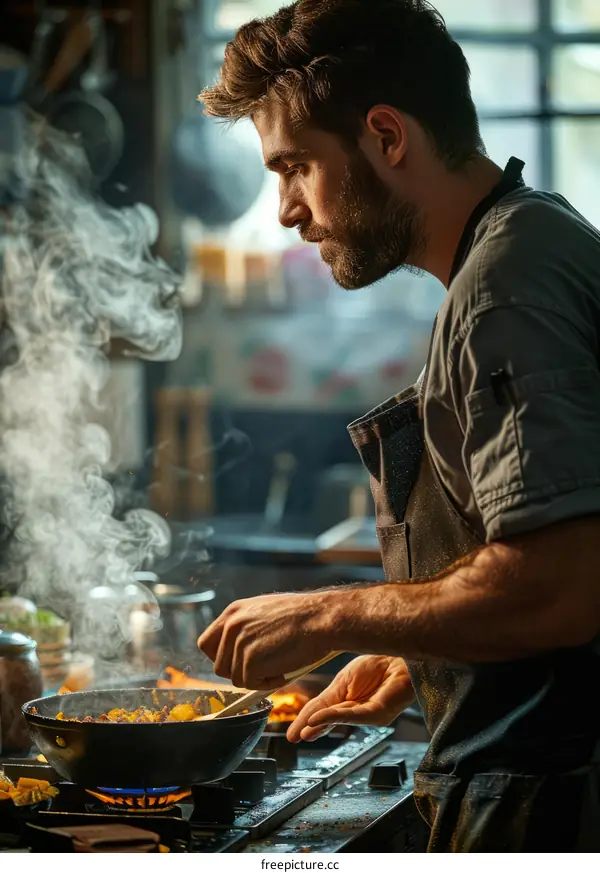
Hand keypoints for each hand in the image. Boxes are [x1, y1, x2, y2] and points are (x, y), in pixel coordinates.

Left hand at [197, 591, 338, 689]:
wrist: (321, 619)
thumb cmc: (304, 617)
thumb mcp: (266, 611)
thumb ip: (247, 627)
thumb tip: (238, 652)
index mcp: (233, 612)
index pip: (207, 643)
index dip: (221, 658)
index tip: (237, 663)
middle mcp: (231, 625)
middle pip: (219, 666)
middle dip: (240, 672)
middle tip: (264, 668)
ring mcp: (239, 643)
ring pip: (235, 679)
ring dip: (257, 678)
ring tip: (280, 664)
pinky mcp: (250, 661)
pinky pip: (251, 685)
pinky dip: (268, 683)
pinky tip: (284, 668)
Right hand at [286, 655, 414, 742]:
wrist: (401, 655)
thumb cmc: (379, 662)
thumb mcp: (345, 679)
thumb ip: (329, 698)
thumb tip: (311, 714)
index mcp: (346, 697)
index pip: (321, 710)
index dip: (305, 720)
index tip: (292, 733)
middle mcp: (356, 708)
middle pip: (328, 719)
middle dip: (310, 728)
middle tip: (294, 737)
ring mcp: (367, 713)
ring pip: (339, 719)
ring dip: (319, 725)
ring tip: (303, 732)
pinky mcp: (378, 712)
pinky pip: (352, 716)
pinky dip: (333, 717)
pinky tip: (318, 719)